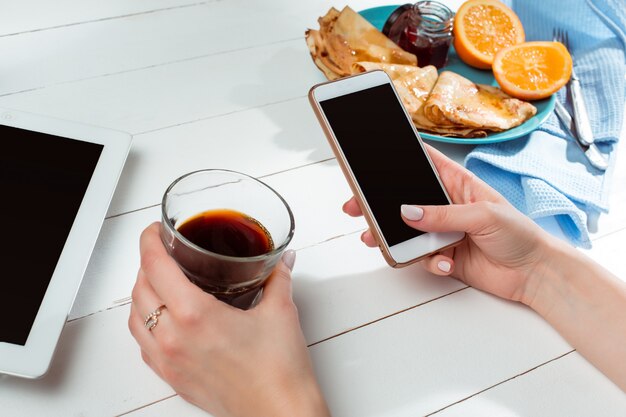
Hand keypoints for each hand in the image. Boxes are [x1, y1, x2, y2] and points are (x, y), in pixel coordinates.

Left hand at [129, 223, 329, 416]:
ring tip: (161, 282)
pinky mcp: (173, 378)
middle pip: (140, 288)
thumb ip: (277, 278)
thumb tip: (281, 261)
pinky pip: (143, 345)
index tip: (156, 231)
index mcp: (194, 315)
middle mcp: (173, 338)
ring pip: (134, 317)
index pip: (155, 266)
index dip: (150, 241)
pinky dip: (144, 323)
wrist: (279, 413)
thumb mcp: (280, 312)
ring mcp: (168, 361)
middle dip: (148, 264)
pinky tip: (163, 319)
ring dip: (142, 293)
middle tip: (165, 252)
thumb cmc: (278, 371)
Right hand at [343, 144, 556, 303]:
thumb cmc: (520, 234)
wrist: (534, 274)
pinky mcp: (443, 255)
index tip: (371, 158)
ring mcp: (443, 231)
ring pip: (405, 230)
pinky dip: (427, 263)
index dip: (399, 158)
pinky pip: (421, 257)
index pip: (424, 163)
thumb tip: (407, 212)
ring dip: (390, 236)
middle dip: (378, 203)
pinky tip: (444, 264)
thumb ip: (442, 214)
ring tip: (374, 239)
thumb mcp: (482, 216)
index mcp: (457, 183)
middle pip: (404, 199)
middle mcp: (446, 205)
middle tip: (355, 206)